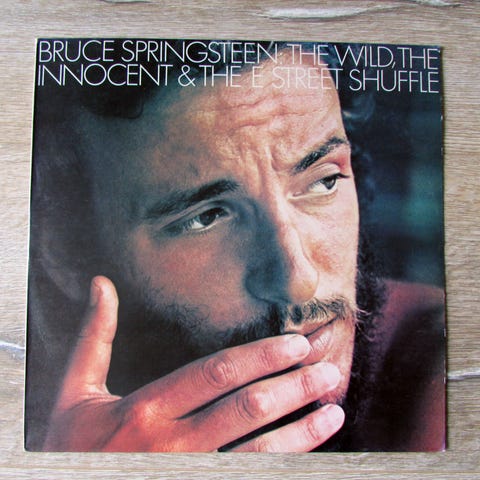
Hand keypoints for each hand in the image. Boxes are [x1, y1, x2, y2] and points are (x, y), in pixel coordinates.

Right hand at [43, 276, 344, 451]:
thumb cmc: (69, 450)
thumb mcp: (73, 392)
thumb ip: (93, 338)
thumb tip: (101, 284)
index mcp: (145, 409)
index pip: (215, 373)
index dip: (259, 356)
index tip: (294, 344)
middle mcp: (171, 443)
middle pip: (245, 408)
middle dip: (292, 387)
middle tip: (328, 369)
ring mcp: (188, 473)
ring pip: (257, 451)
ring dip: (300, 430)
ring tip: (333, 409)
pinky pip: (250, 477)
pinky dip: (284, 464)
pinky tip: (309, 452)